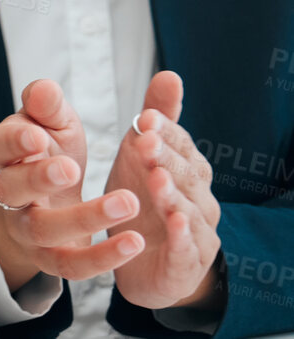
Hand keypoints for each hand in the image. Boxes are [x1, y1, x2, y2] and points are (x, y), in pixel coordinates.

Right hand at [0, 79, 143, 292]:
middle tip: (73, 168)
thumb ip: (50, 106)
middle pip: (11, 188)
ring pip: (43, 228)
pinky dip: (102, 257)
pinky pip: (70, 265)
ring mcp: (26, 228)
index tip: (38, 135)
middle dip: (39, 178)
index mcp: (6, 153)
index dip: (14, 141)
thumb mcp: (53, 124)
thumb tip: (45, 89)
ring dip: (85, 217)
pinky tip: (135, 241)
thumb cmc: (51, 153)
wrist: (45, 203)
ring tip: (129, 201)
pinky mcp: (51, 258)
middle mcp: (9, 192)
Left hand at [107, 72, 224, 310]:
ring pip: (189, 211)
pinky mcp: (185, 264)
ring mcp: (197, 234)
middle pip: (187, 177)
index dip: (166, 133)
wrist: (142, 264)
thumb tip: (170, 75)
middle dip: (167, 159)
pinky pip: (186, 249)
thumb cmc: (142, 202)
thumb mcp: (140, 158)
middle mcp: (199, 200)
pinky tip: (174, 222)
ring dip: (173, 194)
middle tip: (146, 142)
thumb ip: (156, 120)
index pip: (182, 147)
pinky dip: (182, 236)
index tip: (145, 118)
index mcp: (188, 172)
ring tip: (156, 179)